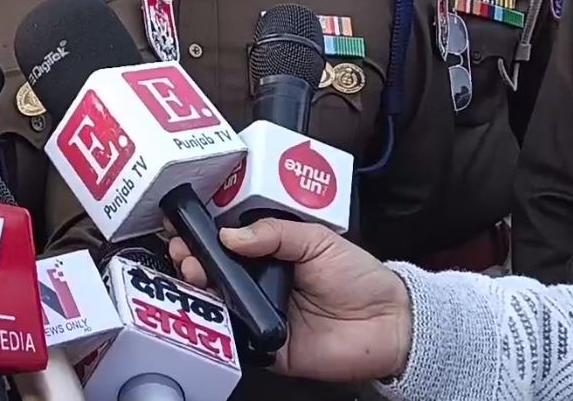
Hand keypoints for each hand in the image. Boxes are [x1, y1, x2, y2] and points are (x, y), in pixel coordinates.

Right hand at [168, 220, 411, 382]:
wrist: (389, 323)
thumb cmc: (359, 277)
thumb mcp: (317, 239)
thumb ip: (274, 233)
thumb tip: (229, 234)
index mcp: (270, 254)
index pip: (227, 242)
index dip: (204, 234)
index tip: (183, 225)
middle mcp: (259, 284)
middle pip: (214, 272)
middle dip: (192, 259)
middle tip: (184, 251)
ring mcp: (259, 315)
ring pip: (216, 303)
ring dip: (198, 289)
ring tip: (191, 273)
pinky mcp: (265, 346)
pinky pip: (233, 338)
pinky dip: (217, 326)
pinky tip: (206, 310)